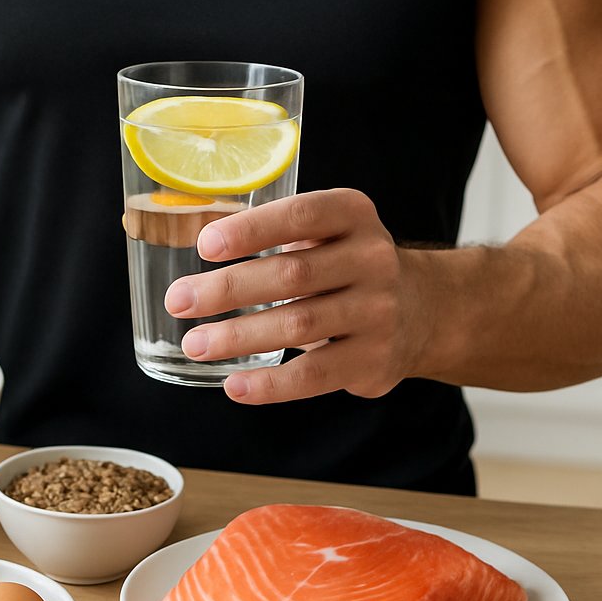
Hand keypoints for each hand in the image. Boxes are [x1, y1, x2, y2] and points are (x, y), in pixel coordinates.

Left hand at [162, 189, 426, 403]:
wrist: (422, 309)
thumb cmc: (345, 265)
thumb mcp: (326, 231)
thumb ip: (275, 234)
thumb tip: (190, 256)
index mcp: (352, 215)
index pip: (300, 215)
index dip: (251, 230)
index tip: (204, 246)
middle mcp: (372, 258)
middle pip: (292, 275)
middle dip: (228, 289)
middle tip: (179, 301)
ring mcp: (378, 311)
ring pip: (299, 325)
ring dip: (238, 337)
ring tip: (195, 344)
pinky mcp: (375, 359)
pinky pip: (315, 375)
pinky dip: (270, 384)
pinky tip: (234, 385)